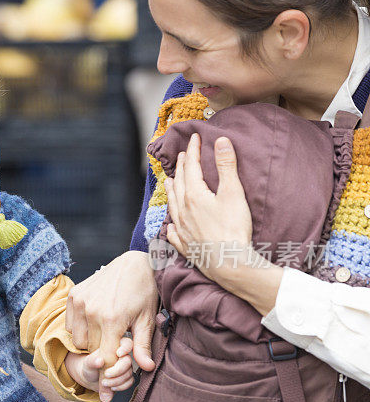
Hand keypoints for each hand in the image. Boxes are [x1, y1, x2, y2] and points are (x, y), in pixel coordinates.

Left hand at [65, 345, 135, 401]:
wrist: (90, 378)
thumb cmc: (89, 366)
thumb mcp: (88, 363)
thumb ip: (92, 361)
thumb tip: (100, 361)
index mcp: (115, 347)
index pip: (126, 343)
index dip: (125, 348)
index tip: (118, 354)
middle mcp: (123, 356)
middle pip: (128, 361)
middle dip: (117, 370)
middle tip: (106, 375)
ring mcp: (126, 367)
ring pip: (129, 373)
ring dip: (117, 380)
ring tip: (104, 383)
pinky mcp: (127, 378)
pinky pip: (129, 382)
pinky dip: (121, 386)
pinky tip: (111, 388)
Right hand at [66, 251, 157, 373]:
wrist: (132, 264)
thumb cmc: (143, 293)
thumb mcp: (147, 320)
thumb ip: (143, 346)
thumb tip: (146, 368)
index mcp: (112, 319)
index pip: (105, 357)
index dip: (111, 366)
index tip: (115, 372)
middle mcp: (92, 311)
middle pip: (91, 350)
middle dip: (103, 351)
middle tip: (115, 342)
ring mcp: (80, 302)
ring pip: (78, 340)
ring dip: (90, 341)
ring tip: (105, 331)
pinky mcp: (74, 295)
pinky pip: (70, 325)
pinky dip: (80, 328)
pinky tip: (94, 320)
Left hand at [164, 134, 252, 279]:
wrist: (228, 263)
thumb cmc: (233, 228)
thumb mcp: (233, 193)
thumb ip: (226, 166)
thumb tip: (220, 140)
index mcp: (193, 195)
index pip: (190, 167)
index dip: (193, 151)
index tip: (194, 138)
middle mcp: (182, 211)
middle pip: (179, 183)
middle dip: (181, 167)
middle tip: (182, 156)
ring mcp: (182, 230)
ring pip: (172, 205)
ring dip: (171, 190)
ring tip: (169, 181)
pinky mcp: (185, 246)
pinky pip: (173, 233)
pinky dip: (171, 225)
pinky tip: (170, 227)